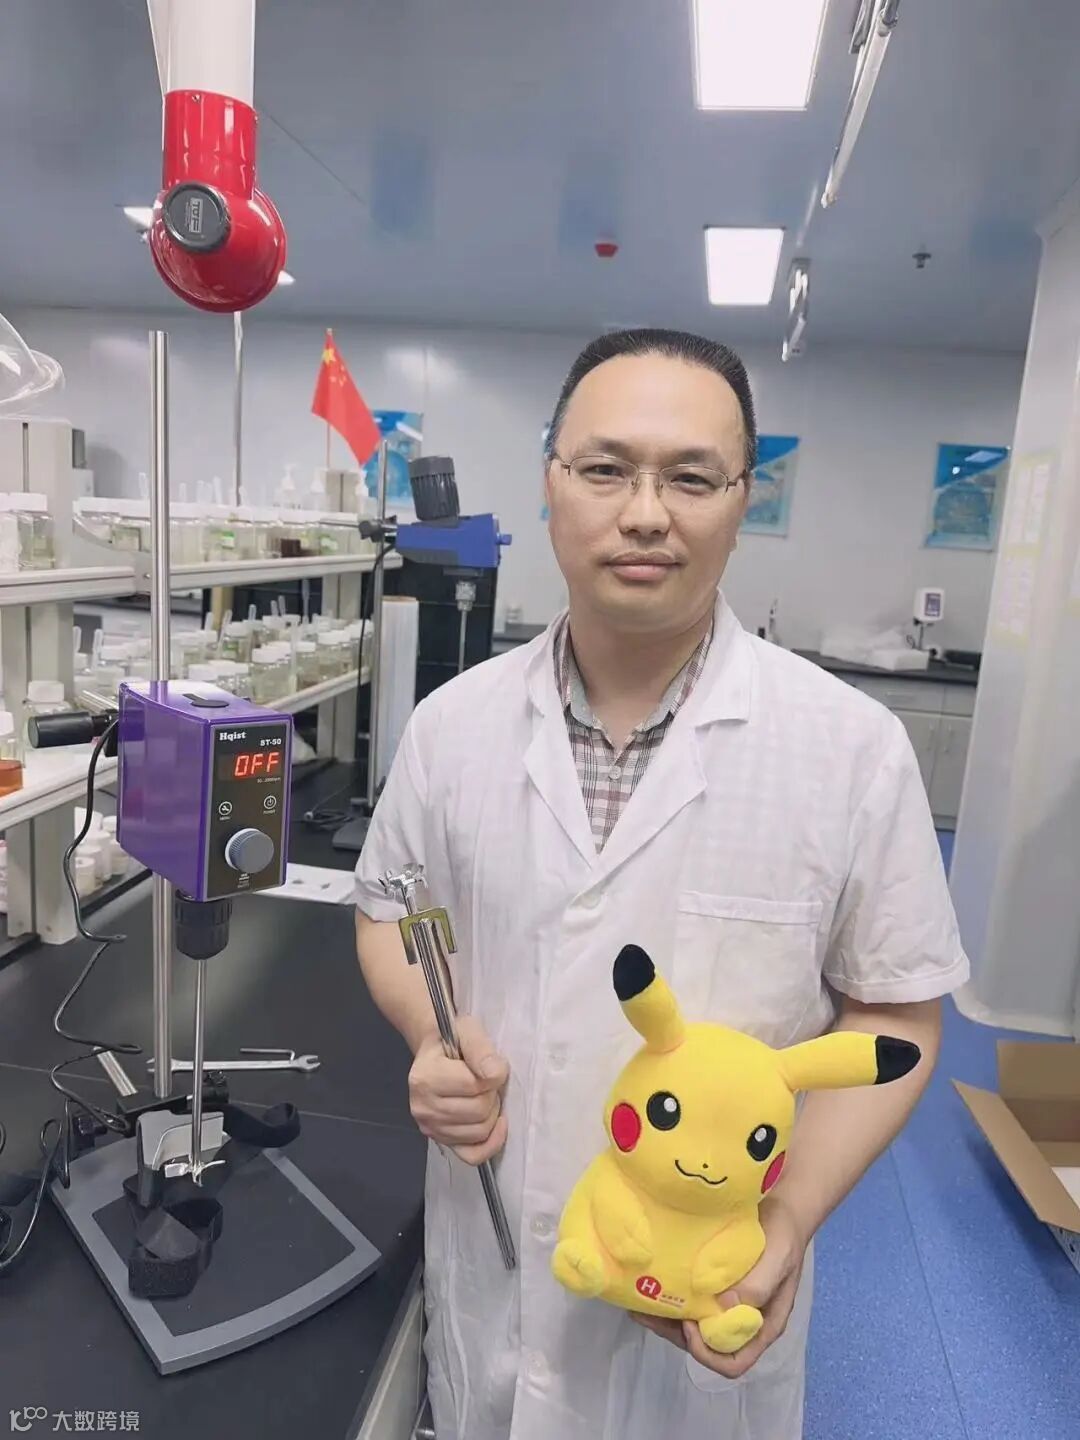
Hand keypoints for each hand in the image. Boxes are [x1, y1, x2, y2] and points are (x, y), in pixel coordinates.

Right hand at [408, 1015, 508, 1165]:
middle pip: (478, 1113)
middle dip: (492, 1095)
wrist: (437, 1051)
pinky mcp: (441, 1141)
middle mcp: (422, 1107)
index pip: (474, 1086)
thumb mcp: (468, 1032)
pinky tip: (497, 1125)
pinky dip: (490, 1143)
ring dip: (491, 1113)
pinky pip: (472, 1155)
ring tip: (483, 1094)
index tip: (490, 1063)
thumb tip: (495, 1075)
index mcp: (425, 1078)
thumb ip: (481, 1050)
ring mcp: (430, 1127)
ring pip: (479, 1133)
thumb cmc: (453, 1040)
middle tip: (487, 1081)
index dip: (493, 1075)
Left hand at [632, 1193, 807, 1377]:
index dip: (708, 1353)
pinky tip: (652, 1282)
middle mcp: (740, 1320)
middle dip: (675, 1334)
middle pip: (705, 1345)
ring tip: (640, 1299)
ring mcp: (725, 1302)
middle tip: (649, 1311)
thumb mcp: (778, 1258)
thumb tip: (724, 1306)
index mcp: (761, 1325)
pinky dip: (671, 1296)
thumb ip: (758, 1285)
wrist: (781, 1206)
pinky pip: (690, 1299)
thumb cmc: (783, 1235)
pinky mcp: (713, 1282)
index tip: (691, 1325)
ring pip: (693, 1323)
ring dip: (667, 1318)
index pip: (734, 1361)